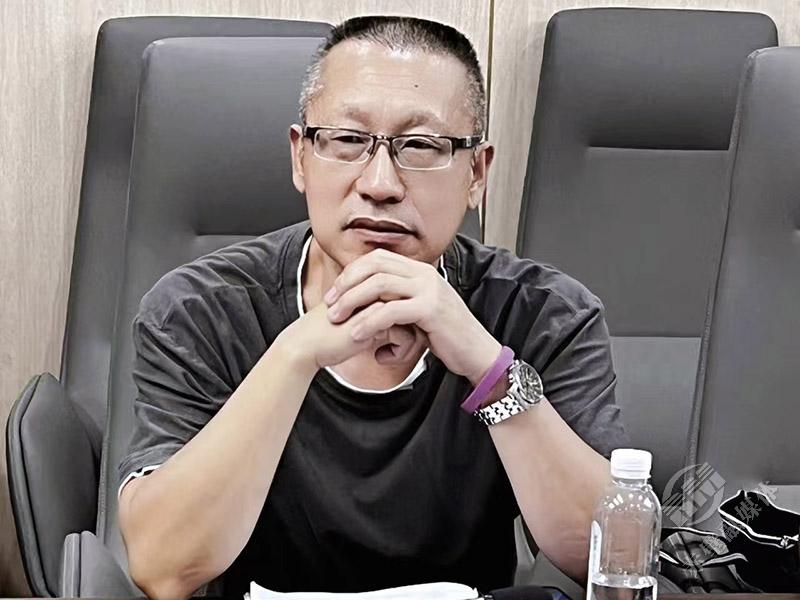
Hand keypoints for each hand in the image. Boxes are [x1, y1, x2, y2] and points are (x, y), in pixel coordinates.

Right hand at [278, 302, 404, 371]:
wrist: (305, 346)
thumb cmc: (329, 338)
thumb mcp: (358, 323)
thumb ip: (379, 319)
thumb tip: (407, 328)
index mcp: (373, 289)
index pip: (408, 303)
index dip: (410, 323)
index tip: (404, 340)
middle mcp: (377, 291)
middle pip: (414, 310)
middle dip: (416, 332)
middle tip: (406, 348)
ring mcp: (377, 302)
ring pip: (413, 322)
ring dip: (409, 344)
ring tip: (393, 355)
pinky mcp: (375, 320)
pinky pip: (405, 335)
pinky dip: (400, 352)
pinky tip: (381, 359)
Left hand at [323, 248, 501, 384]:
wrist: (476, 351)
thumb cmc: (446, 335)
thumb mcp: (420, 311)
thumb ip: (399, 301)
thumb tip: (371, 303)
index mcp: (420, 271)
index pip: (378, 258)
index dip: (352, 272)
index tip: (335, 292)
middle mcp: (424, 274)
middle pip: (375, 266)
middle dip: (347, 284)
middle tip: (330, 304)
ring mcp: (429, 289)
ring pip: (379, 285)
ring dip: (353, 301)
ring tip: (337, 318)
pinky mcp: (430, 309)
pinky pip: (391, 311)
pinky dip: (369, 322)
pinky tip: (356, 334)